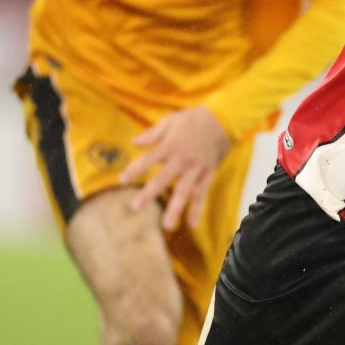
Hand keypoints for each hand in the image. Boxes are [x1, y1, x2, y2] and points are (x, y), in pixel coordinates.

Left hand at [122, 106, 230, 230]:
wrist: (222, 120)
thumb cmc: (194, 119)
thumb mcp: (170, 120)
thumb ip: (152, 134)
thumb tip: (134, 143)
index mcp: (170, 146)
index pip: (148, 160)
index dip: (135, 170)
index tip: (121, 181)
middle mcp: (182, 160)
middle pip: (163, 180)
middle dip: (149, 194)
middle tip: (136, 208)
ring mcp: (196, 169)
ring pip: (184, 192)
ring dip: (175, 209)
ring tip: (167, 225)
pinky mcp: (208, 174)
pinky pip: (202, 193)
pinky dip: (198, 209)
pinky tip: (193, 224)